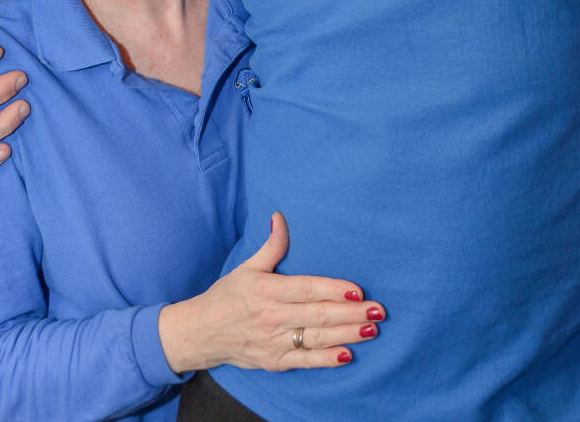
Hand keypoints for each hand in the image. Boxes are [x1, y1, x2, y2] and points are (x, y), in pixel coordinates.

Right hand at [158, 212, 384, 372]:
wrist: (201, 332)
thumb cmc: (227, 295)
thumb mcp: (246, 267)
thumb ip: (271, 246)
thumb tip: (280, 217)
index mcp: (266, 290)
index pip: (306, 289)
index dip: (333, 290)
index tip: (358, 290)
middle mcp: (272, 317)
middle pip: (317, 315)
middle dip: (350, 313)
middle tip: (378, 310)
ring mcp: (273, 342)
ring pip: (316, 338)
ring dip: (346, 335)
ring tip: (371, 330)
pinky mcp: (274, 361)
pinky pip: (305, 361)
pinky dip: (326, 359)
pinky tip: (347, 354)